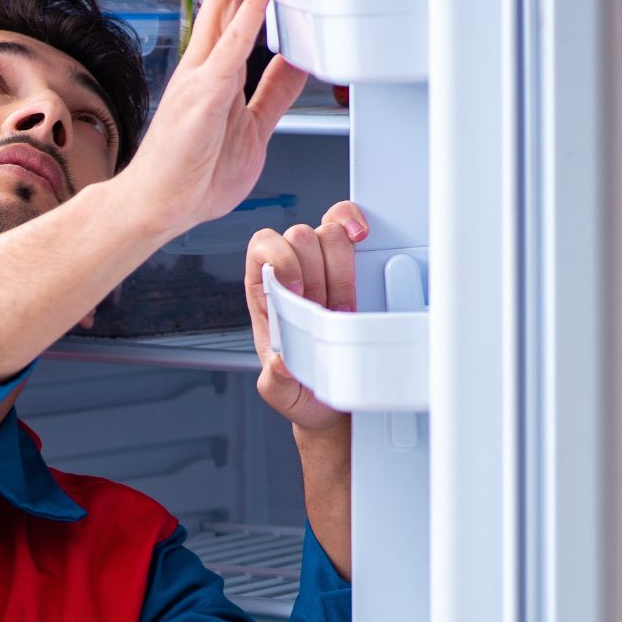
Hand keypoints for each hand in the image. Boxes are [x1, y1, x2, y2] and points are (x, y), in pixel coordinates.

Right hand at [114, 0, 314, 239]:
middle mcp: (204, 62)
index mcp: (215, 70)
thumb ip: (274, 93)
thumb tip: (298, 65)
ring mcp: (201, 72)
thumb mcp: (253, 126)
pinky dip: (253, 4)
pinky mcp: (204, 90)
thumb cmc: (192, 176)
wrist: (160, 206)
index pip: (238, 6)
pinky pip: (232, 38)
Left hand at [244, 200, 367, 433]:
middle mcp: (291, 273)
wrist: (334, 399)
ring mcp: (322, 264)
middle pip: (298, 237)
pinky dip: (352, 222)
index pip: (261, 248)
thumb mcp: (282, 393)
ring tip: (344, 305)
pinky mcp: (352, 261)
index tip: (299, 294)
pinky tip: (359, 237)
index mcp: (265, 294)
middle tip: (326, 310)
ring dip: (341, 267)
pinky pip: (345, 223)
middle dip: (317, 274)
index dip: (282, 262)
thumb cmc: (302, 388)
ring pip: (326, 231)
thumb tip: (281, 361)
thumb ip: (274, 381)